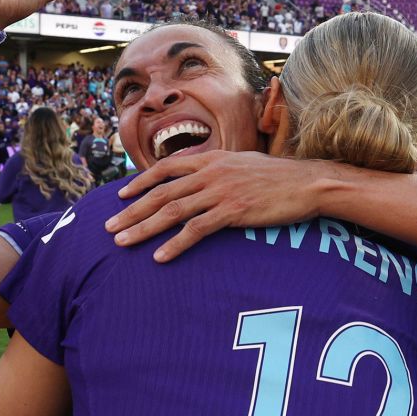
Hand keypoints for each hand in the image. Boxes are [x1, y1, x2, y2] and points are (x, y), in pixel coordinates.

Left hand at [106, 151, 328, 262]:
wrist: (307, 183)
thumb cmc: (278, 177)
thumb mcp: (242, 163)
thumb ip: (217, 169)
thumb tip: (199, 177)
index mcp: (211, 159)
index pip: (165, 168)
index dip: (140, 183)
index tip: (120, 196)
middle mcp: (211, 172)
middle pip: (161, 192)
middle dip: (131, 211)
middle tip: (109, 227)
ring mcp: (221, 191)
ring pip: (173, 211)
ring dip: (144, 228)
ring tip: (122, 242)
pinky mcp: (233, 212)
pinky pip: (197, 230)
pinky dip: (175, 244)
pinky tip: (160, 256)